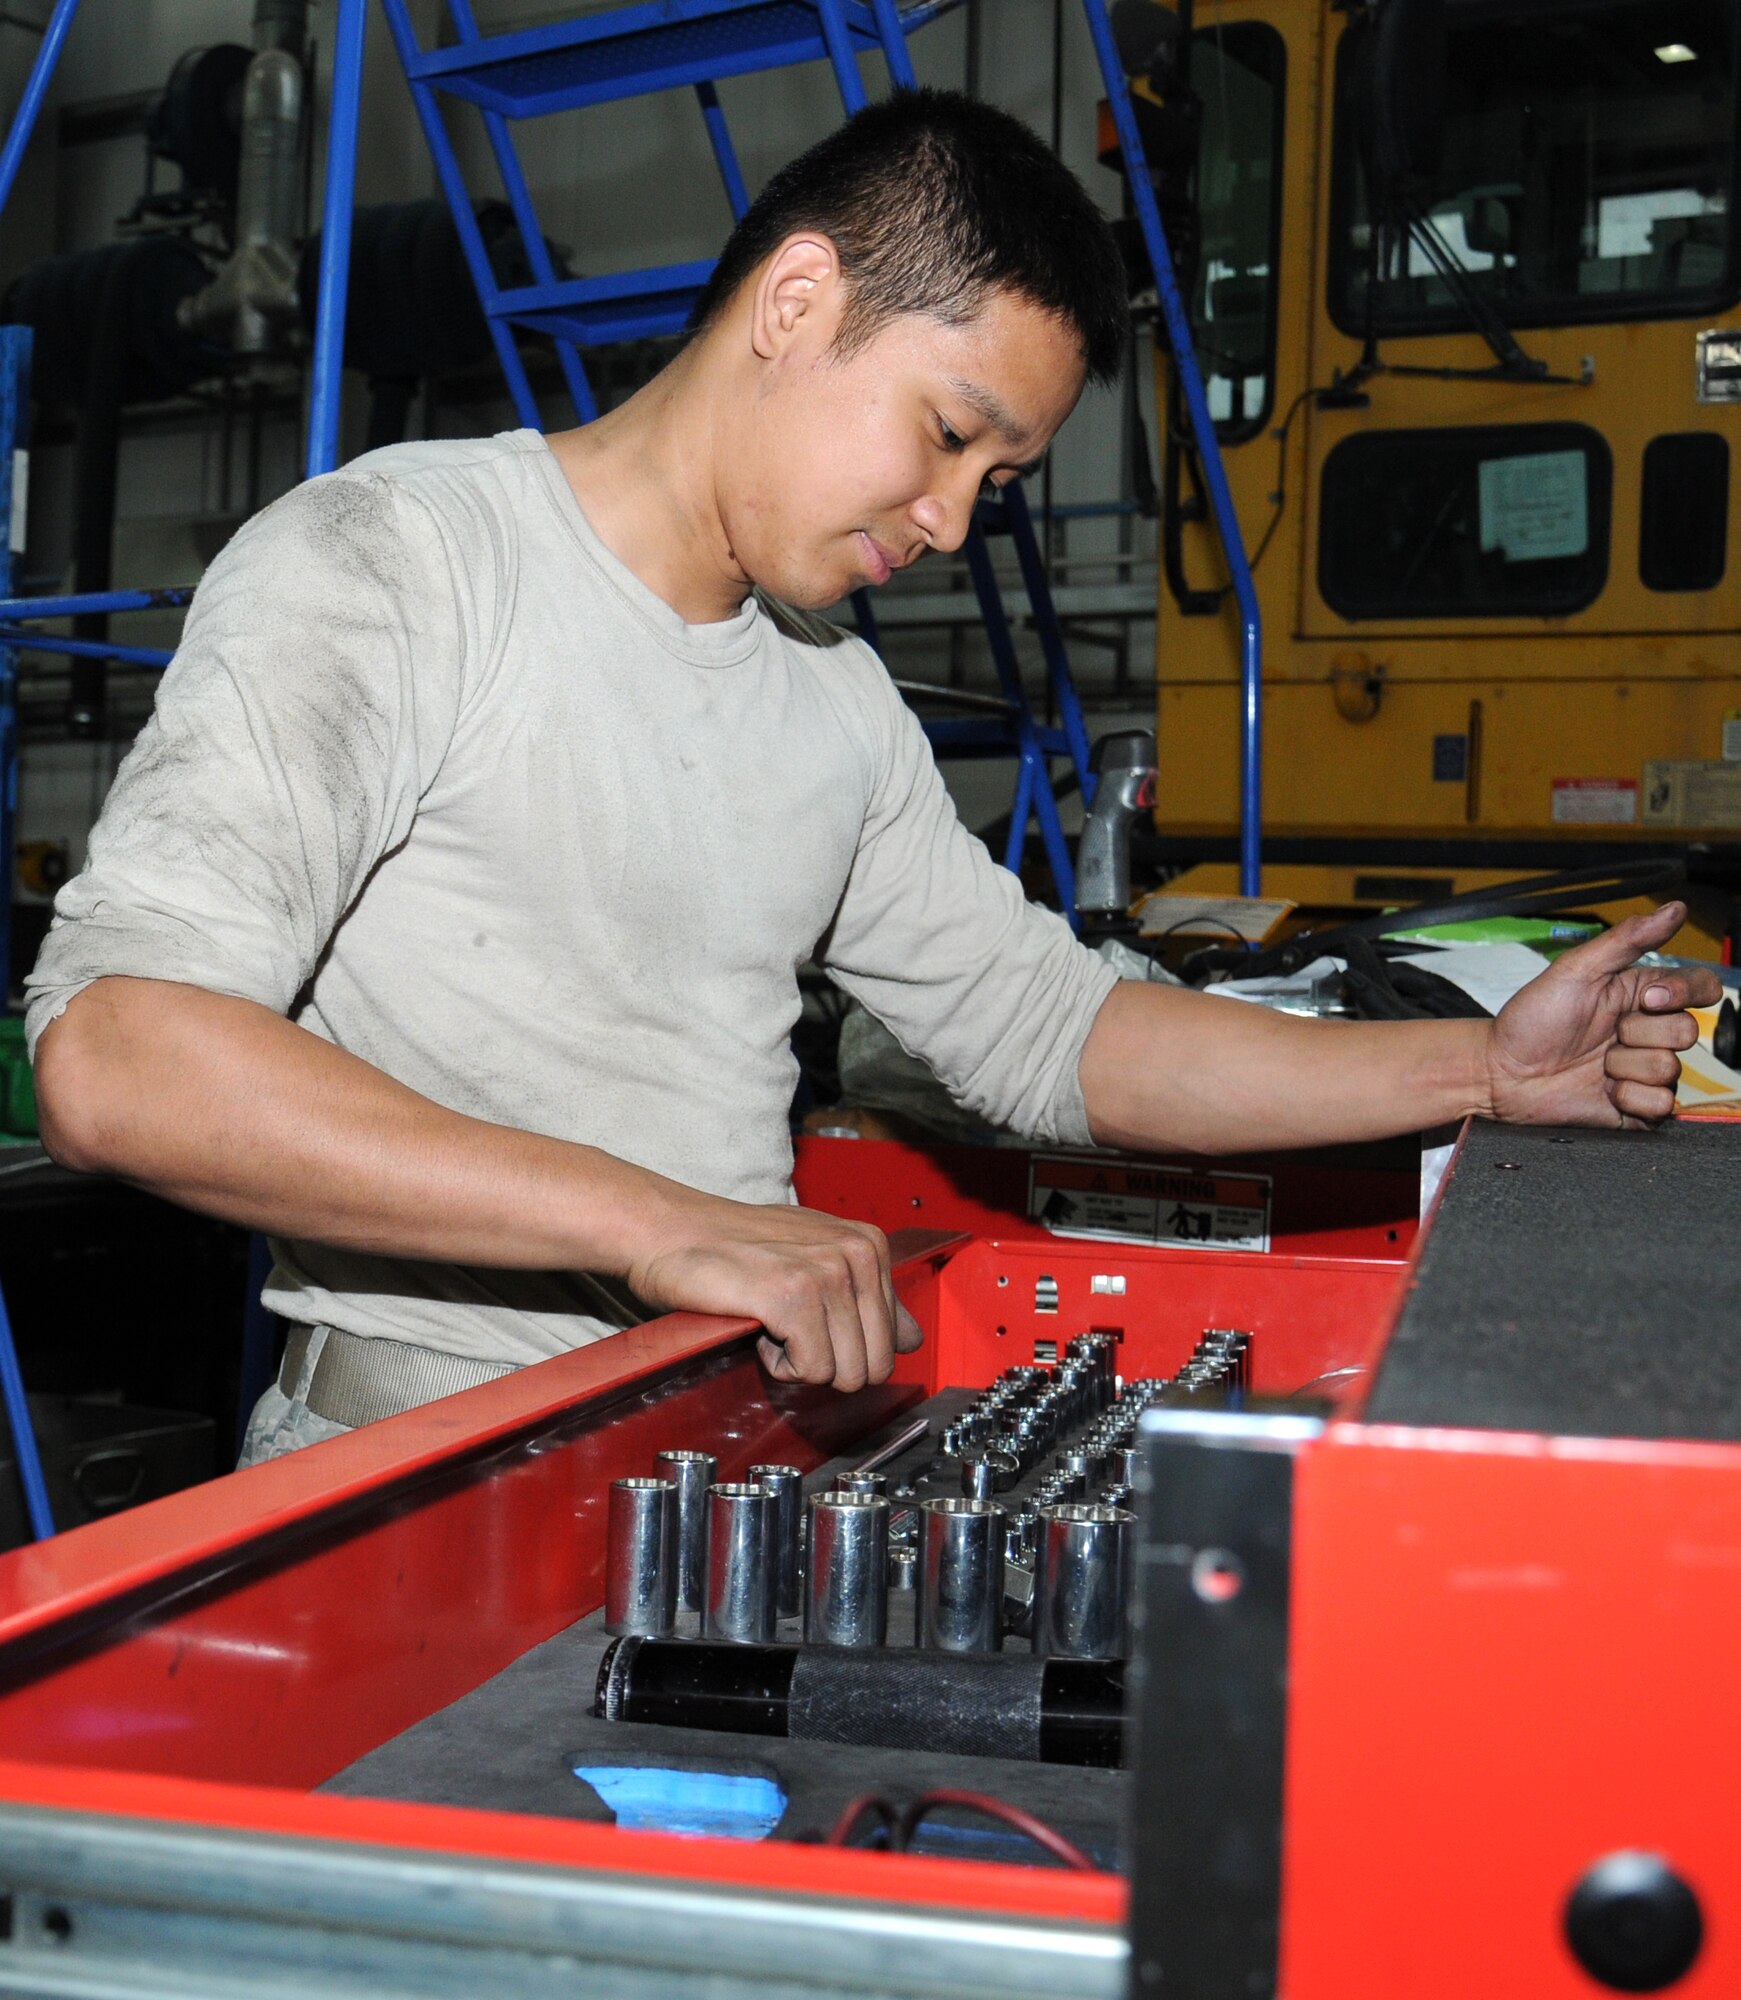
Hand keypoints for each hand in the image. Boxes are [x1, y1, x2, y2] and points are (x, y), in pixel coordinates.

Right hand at [626, 1194, 923, 1389]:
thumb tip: (912, 1339)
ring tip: (770, 1322)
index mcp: (870, 1246)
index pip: (892, 1342)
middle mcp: (857, 1254)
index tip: (807, 1320)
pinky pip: (810, 1369)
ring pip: (844, 1373)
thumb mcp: (816, 1260)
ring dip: (798, 1363)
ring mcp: (827, 1273)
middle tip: (786, 1326)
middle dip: (825, 1363)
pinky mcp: (793, 1296)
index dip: (842, 1347)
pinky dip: (777, 1365)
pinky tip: (758, 1328)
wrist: (671, 1231)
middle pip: (873, 1365)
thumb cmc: (735, 1249)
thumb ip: (869, 1300)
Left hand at [1486, 901, 1722, 1127]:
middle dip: (1639, 1033)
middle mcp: (1648, 1032)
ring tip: (1595, 1063)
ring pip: (1671, 1070)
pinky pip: (1660, 1104)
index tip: (1646, 1000)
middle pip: (1687, 1031)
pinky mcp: (1636, 1107)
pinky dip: (1629, 1098)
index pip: (1700, 988)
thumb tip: (1675, 909)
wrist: (1500, 1073)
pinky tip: (1602, 1090)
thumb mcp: (1575, 970)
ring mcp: (1642, 1071)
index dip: (1684, 993)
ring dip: (1625, 1066)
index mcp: (1640, 995)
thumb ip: (1626, 939)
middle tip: (1604, 1034)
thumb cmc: (1530, 1020)